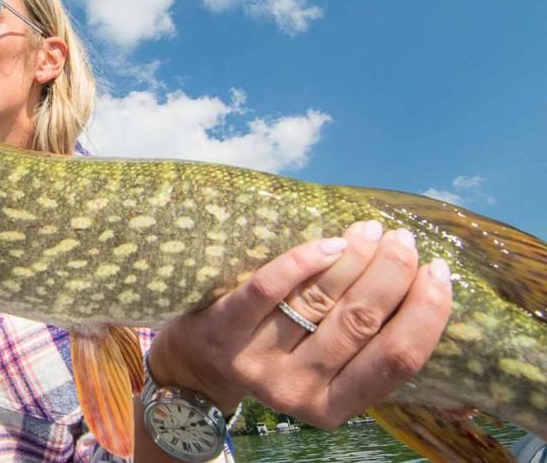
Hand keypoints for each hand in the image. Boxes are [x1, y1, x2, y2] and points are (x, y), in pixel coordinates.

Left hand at [148, 221, 452, 427]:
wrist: (197, 366)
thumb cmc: (278, 357)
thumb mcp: (323, 373)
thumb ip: (367, 352)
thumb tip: (438, 316)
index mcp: (334, 407)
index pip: (396, 362)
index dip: (425, 314)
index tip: (441, 273)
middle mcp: (297, 391)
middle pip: (360, 324)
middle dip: (392, 275)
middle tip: (404, 241)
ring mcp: (256, 361)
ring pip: (320, 301)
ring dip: (355, 258)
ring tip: (373, 231)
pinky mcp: (221, 330)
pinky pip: (267, 289)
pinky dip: (303, 260)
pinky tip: (331, 240)